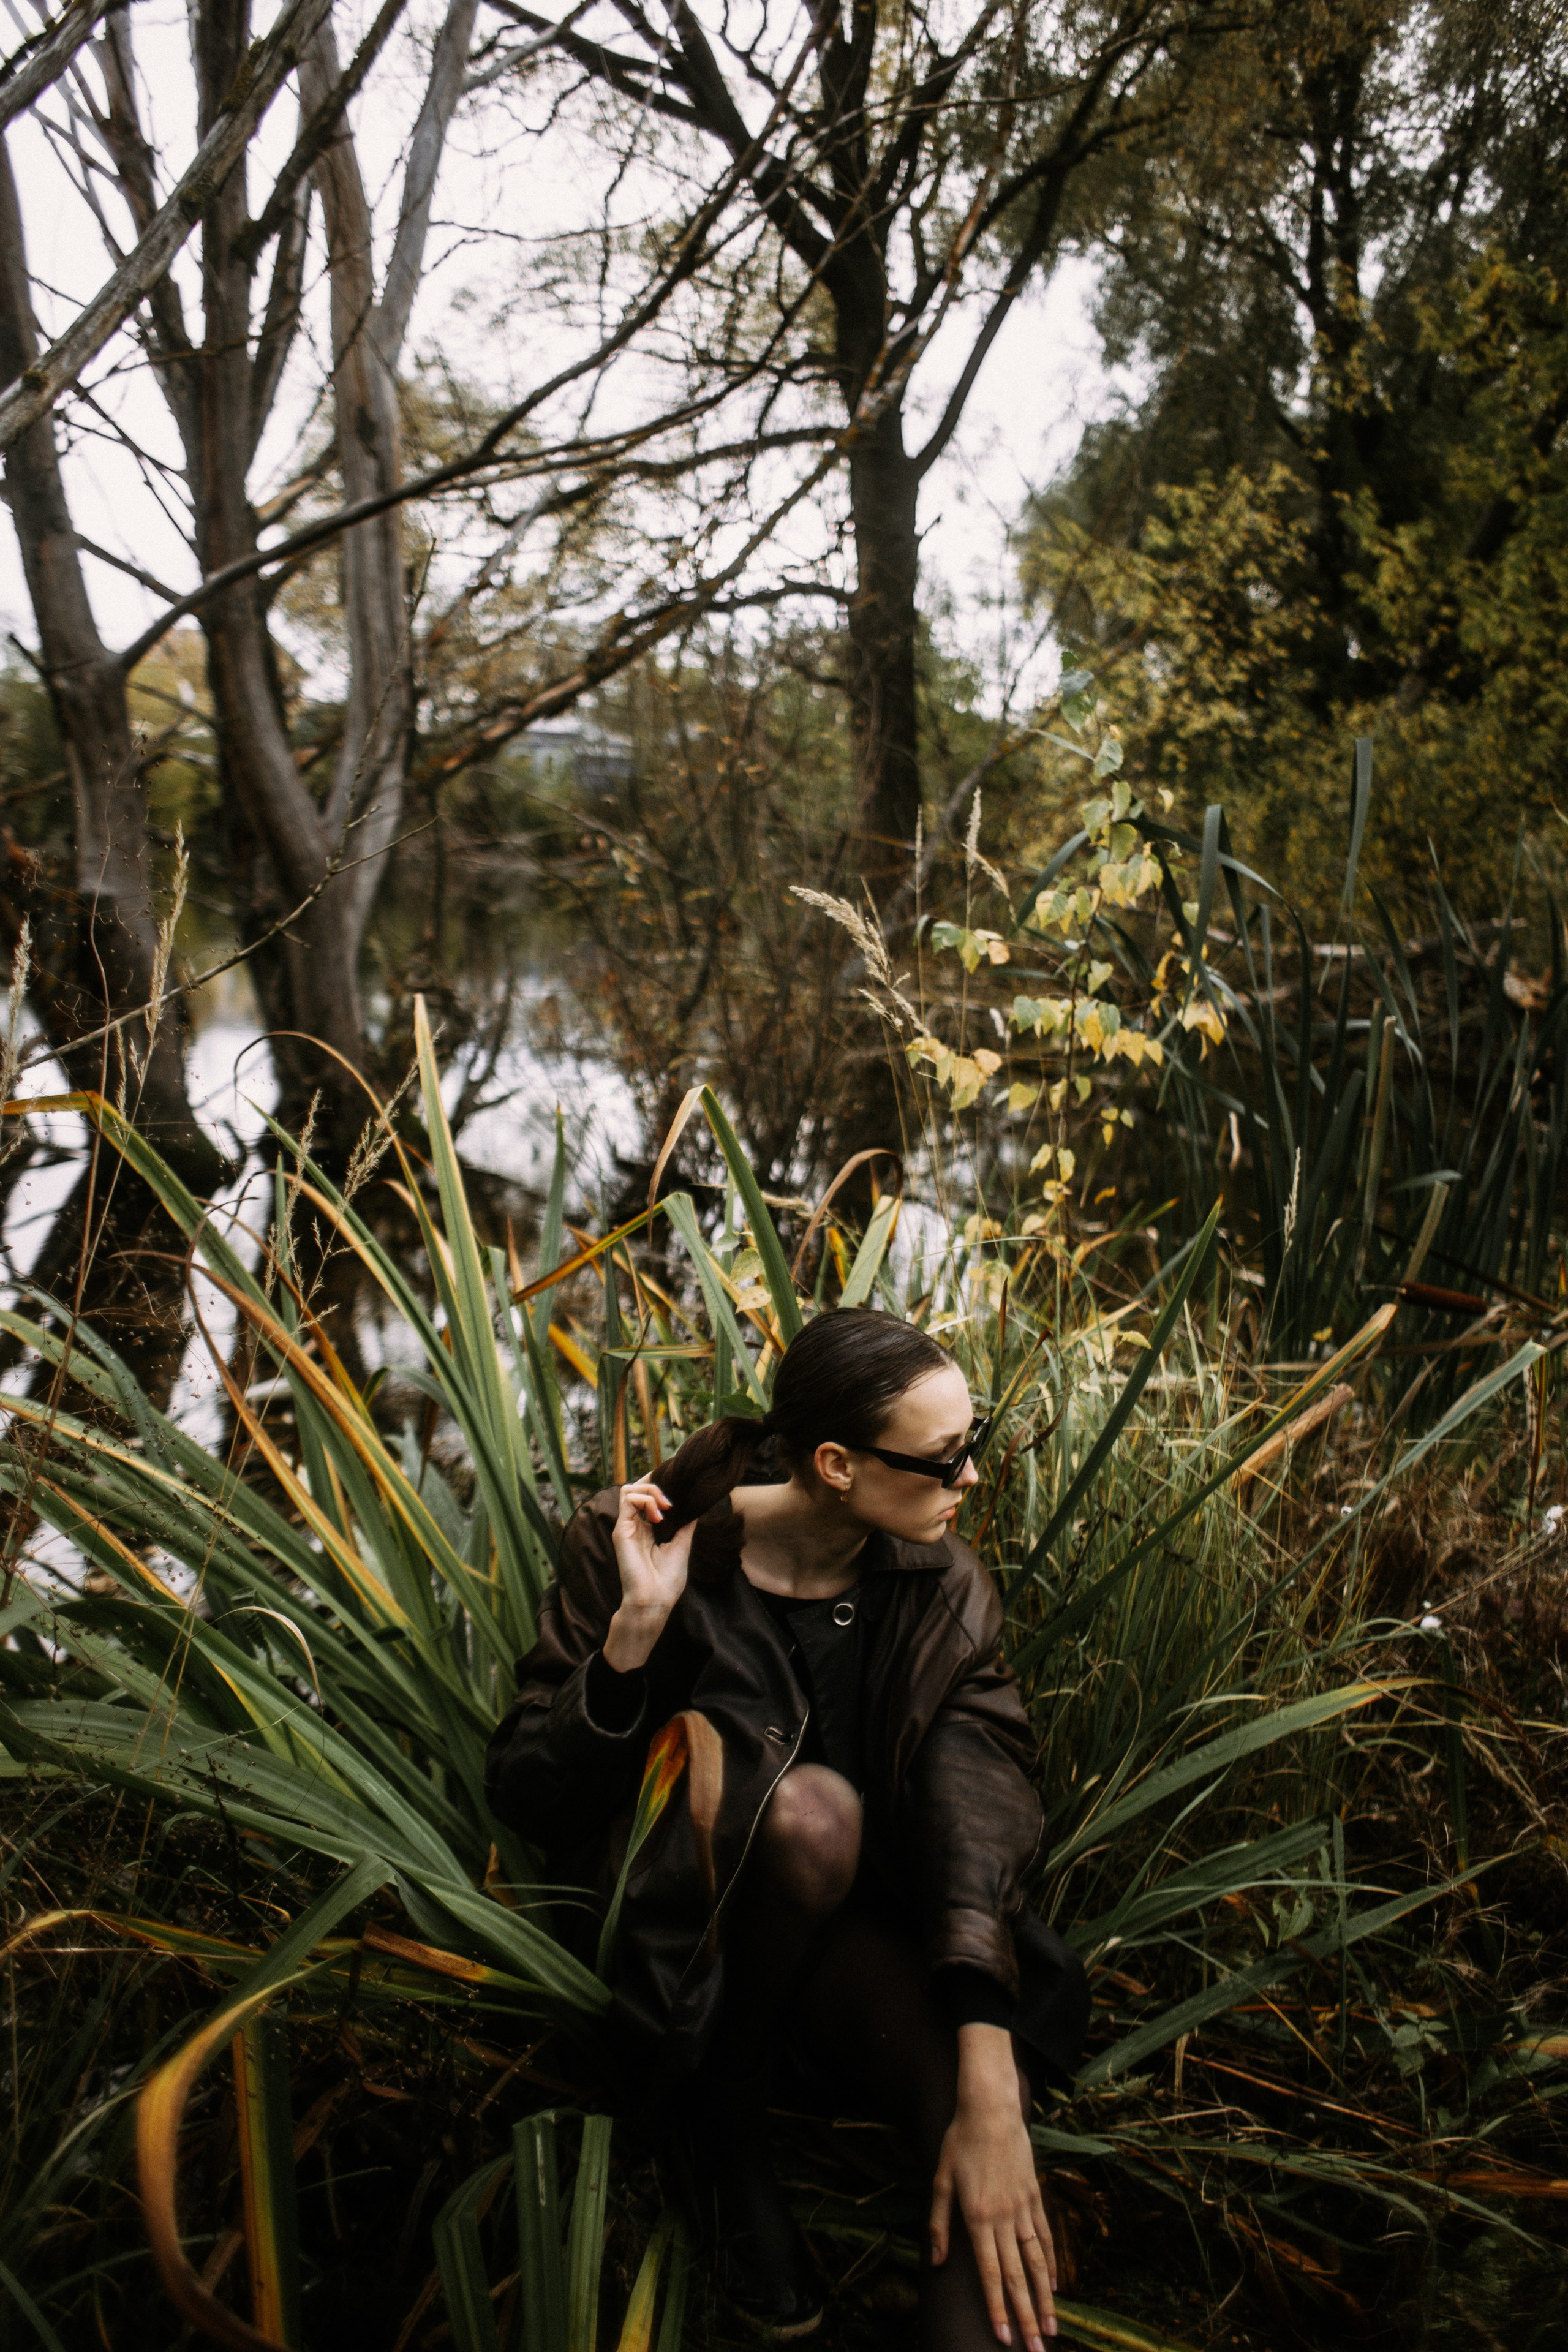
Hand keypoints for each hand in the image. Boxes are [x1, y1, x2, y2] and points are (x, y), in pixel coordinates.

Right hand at [602, 1474, 694, 1670]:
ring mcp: (626, 1527)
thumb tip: (696, 1506)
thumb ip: (685, 1524)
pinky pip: (627, 1498)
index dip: (659, 1488)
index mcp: (647, 1531)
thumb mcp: (682, 1545)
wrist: (654, 1601)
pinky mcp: (621, 1530)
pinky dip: (646, 1499)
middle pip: (636, 1489)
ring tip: (665, 1508)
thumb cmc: (667, 1581)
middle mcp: (635, 1526)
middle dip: (655, 1484)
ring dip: (651, 1491)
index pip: (647, 1498)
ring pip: (629, 1489)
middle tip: (671, 1501)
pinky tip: (658, 1516)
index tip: (677, 1490)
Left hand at [930, 2024, 1055, 2347]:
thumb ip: (939, 2224)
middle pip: (1017, 2276)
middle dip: (1027, 2317)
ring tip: (1053, 2328)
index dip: (997, 2308)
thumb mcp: (940, 2180)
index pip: (990, 2274)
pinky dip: (1051, 2262)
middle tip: (1035, 2349)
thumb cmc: (959, 2142)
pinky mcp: (1035, 2196)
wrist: (991, 2108)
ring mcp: (1023, 2207)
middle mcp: (1004, 2218)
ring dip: (1045, 2298)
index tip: (1004, 2336)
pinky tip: (1055, 2285)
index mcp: (978, 2217)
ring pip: (1037, 2261)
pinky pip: (1045, 2236)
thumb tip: (938, 2262)